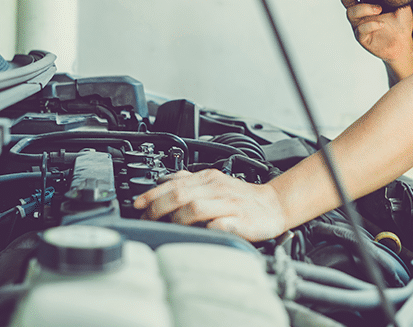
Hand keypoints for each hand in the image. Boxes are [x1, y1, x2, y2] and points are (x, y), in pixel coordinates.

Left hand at [132, 170, 286, 241]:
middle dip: (158, 208)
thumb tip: (165, 179)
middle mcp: (217, 188)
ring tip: (168, 227)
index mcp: (209, 178)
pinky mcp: (241, 221)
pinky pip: (220, 224)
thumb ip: (191, 180)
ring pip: (195, 208)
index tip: (137, 204)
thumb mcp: (215, 182)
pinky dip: (206, 228)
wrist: (275, 205)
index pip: (174, 183)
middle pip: (180, 195)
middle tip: (147, 219)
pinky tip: (197, 233)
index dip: (153, 194)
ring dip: (177, 219)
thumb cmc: (243, 197)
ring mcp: (229, 204)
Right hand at [340, 0, 412, 63]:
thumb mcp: (402, 4)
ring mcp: (359, 25)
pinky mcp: (362, 38)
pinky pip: (360, 30)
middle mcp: (360, 13)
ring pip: (351, 13)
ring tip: (379, 9)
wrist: (404, 43)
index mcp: (367, 2)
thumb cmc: (401, 23)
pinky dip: (370, 25)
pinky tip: (382, 24)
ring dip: (364, 8)